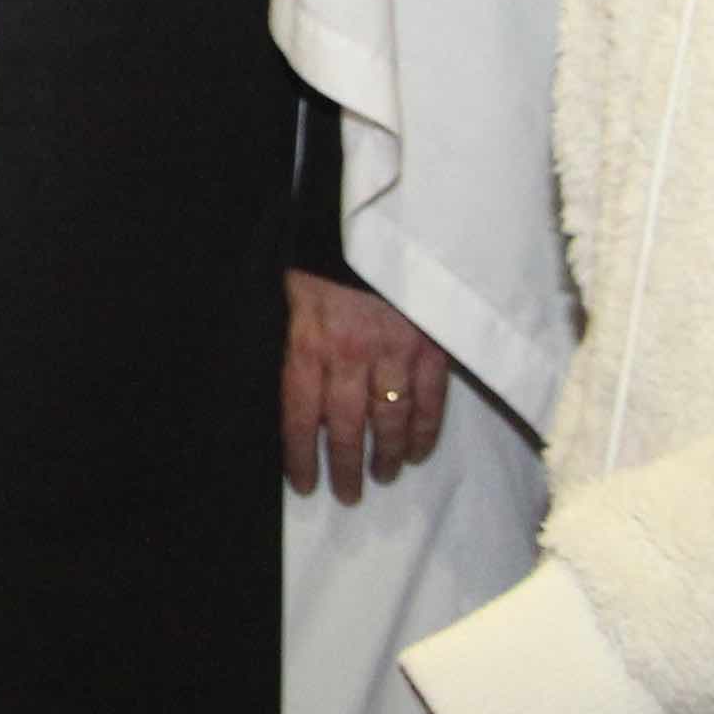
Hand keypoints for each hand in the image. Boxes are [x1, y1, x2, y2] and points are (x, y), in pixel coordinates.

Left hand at [283, 271, 450, 503]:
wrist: (369, 218)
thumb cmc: (322, 253)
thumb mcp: (289, 293)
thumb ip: (291, 339)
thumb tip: (283, 384)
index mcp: (308, 344)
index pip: (299, 415)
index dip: (300, 455)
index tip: (303, 485)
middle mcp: (350, 356)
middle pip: (347, 428)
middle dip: (346, 468)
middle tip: (347, 495)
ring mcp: (394, 353)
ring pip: (391, 421)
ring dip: (388, 456)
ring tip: (384, 476)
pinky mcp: (430, 346)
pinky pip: (430, 400)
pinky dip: (426, 431)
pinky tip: (419, 452)